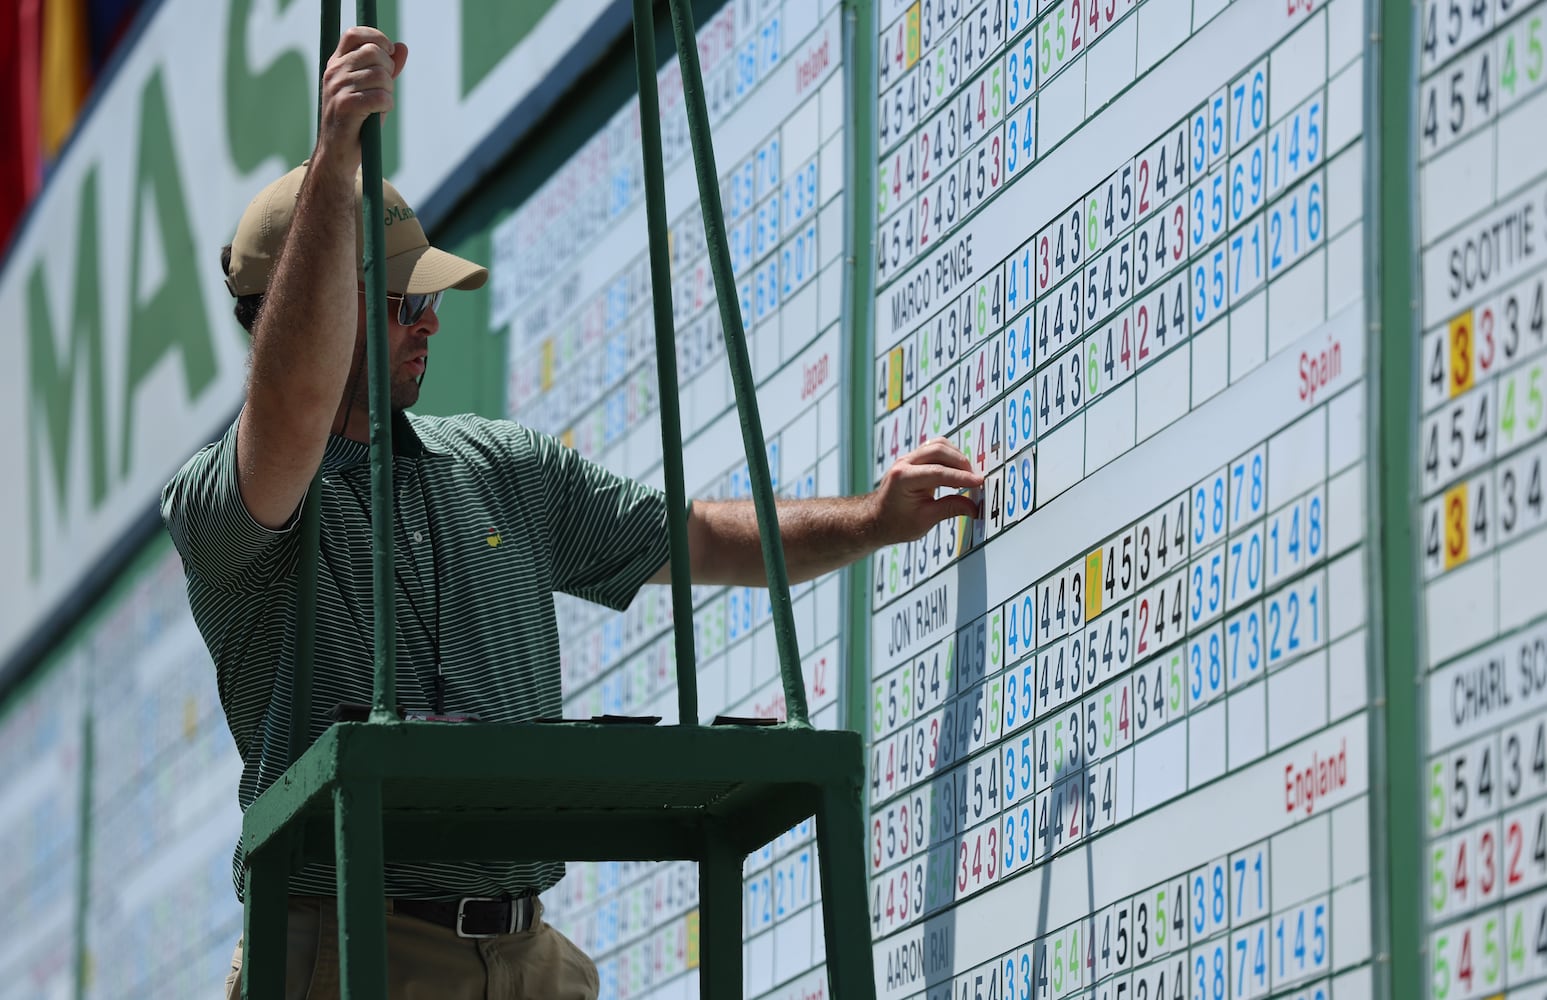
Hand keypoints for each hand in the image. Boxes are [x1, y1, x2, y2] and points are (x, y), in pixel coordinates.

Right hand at [317, 27, 407, 160]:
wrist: (338, 152)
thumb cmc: (357, 121)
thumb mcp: (372, 89)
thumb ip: (387, 68)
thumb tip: (402, 47)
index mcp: (337, 63)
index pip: (355, 34)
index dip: (377, 38)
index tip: (389, 52)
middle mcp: (334, 72)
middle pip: (373, 52)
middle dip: (388, 70)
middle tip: (385, 89)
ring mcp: (337, 88)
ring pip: (380, 75)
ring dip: (388, 92)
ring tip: (379, 105)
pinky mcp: (344, 106)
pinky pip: (380, 97)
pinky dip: (386, 106)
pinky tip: (378, 114)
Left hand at [869, 437, 983, 544]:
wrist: (876, 520)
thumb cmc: (895, 523)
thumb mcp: (925, 520)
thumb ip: (950, 509)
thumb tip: (974, 507)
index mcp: (903, 478)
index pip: (938, 473)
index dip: (962, 478)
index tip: (979, 482)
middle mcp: (904, 464)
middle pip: (938, 451)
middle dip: (961, 463)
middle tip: (975, 480)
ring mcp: (907, 459)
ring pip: (937, 445)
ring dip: (956, 456)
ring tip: (967, 475)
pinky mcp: (913, 459)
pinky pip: (934, 448)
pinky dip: (949, 456)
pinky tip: (957, 470)